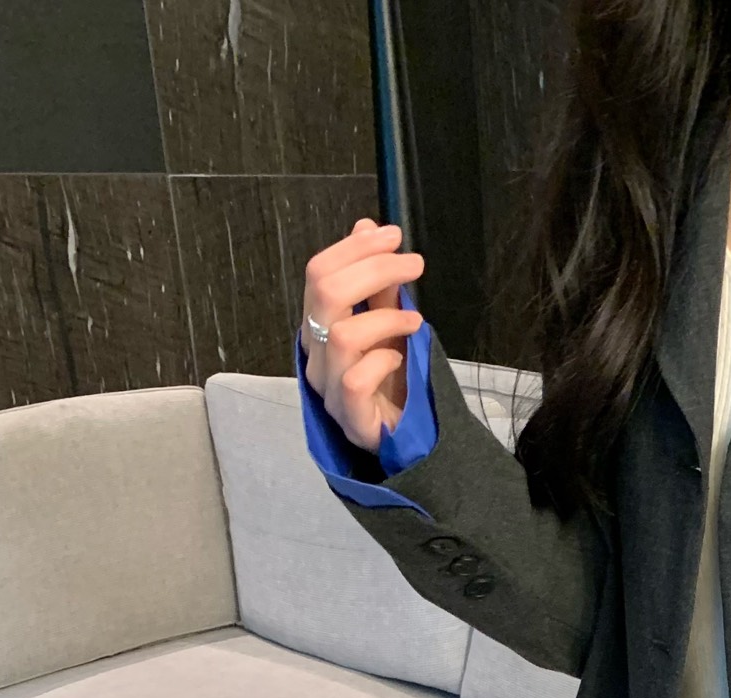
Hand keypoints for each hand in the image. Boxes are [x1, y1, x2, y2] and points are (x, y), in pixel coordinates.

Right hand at [301, 217, 424, 450]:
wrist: (403, 438)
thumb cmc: (390, 380)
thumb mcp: (387, 323)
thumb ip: (376, 283)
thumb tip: (368, 227)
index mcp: (318, 326)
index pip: (319, 273)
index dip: (355, 247)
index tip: (393, 236)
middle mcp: (316, 354)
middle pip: (326, 293)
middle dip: (374, 268)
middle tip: (413, 265)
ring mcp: (329, 387)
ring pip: (342, 335)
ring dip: (386, 318)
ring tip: (415, 321)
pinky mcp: (349, 417)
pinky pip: (357, 379)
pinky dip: (383, 362)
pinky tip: (398, 361)